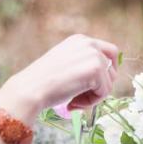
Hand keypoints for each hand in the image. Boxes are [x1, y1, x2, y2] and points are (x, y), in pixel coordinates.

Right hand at [0, 34, 119, 119]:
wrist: (30, 89)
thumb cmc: (42, 82)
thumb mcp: (64, 63)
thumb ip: (82, 64)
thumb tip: (105, 76)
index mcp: (80, 40)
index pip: (109, 52)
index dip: (106, 71)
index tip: (94, 86)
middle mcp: (89, 43)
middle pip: (112, 67)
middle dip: (102, 85)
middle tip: (83, 97)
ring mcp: (94, 55)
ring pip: (109, 82)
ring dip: (94, 96)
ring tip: (74, 101)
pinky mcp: (96, 69)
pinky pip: (105, 92)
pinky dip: (91, 102)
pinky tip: (73, 103)